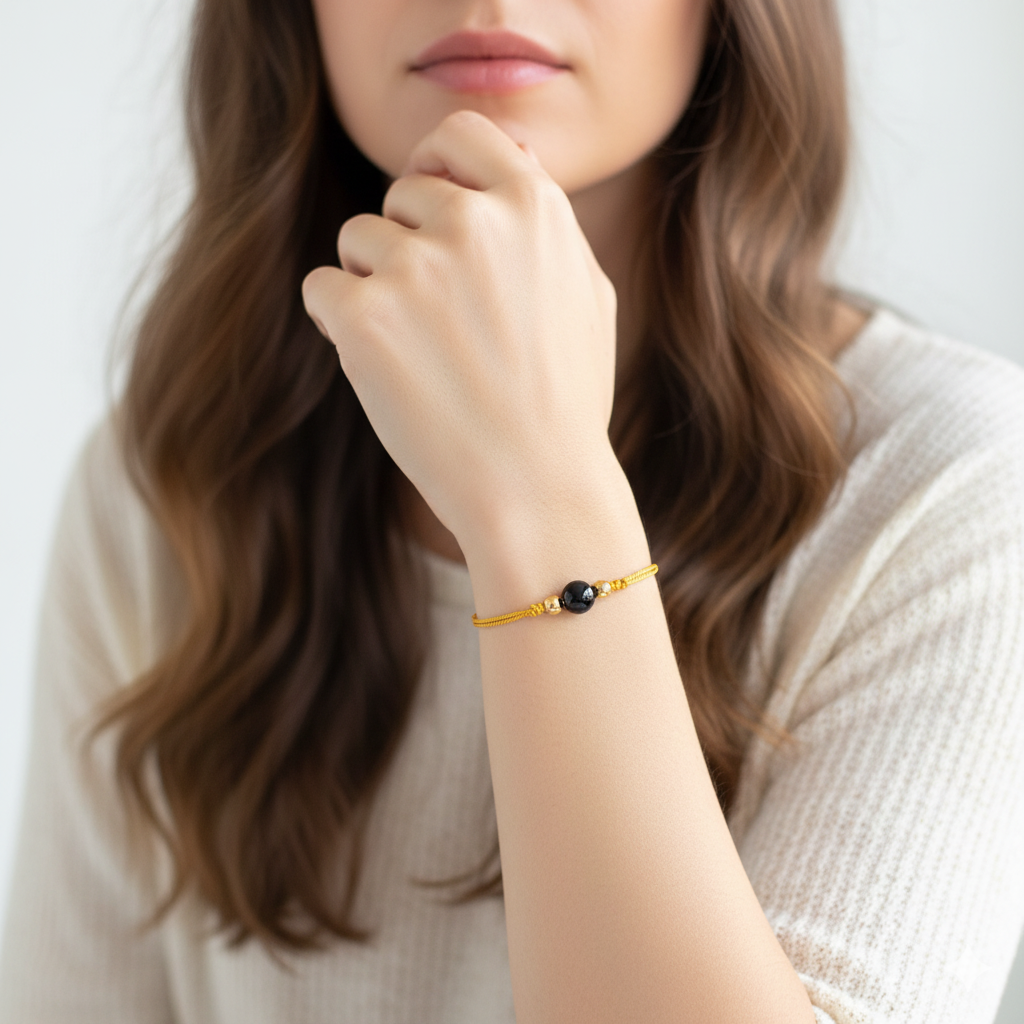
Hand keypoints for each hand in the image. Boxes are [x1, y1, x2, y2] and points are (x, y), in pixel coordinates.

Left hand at [302, 110, 619, 552]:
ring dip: (373, 285)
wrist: (536, 489)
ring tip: (418, 352)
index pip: (459, 134)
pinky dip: (341, 324)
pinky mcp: (365, 317)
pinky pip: (322, 288)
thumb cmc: (565, 403)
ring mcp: (416, 267)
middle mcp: (474, 222)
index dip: (437, 166)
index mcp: (533, 207)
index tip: (430, 209)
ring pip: (357, 240)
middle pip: (401, 194)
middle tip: (436, 317)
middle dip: (407, 243)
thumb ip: (547, 223)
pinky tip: (382, 367)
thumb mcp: (588, 295)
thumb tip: (518, 157)